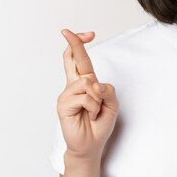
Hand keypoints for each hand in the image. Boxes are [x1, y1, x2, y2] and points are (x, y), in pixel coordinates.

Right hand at [56, 29, 118, 159]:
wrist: (91, 144)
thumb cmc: (100, 123)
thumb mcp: (112, 104)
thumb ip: (107, 90)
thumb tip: (94, 83)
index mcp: (85, 82)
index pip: (80, 59)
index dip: (81, 45)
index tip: (88, 34)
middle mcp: (74, 85)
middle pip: (72, 59)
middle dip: (74, 43)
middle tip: (67, 31)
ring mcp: (67, 94)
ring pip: (88, 82)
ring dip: (98, 98)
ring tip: (94, 111)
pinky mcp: (64, 104)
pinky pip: (86, 97)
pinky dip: (93, 107)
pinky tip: (88, 116)